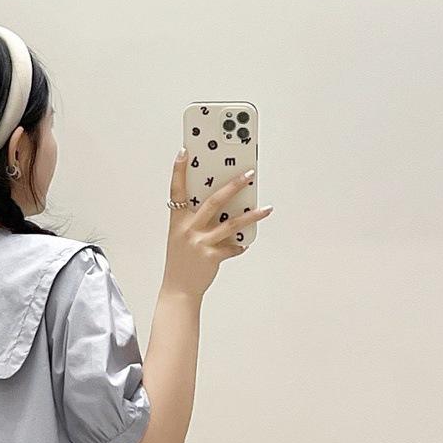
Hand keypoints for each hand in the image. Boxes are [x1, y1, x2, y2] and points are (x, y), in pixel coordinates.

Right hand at [162, 151, 272, 299]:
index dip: (179, 170)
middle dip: (233, 185)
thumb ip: (196, 220)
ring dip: (251, 215)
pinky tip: (246, 244)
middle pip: (214, 200)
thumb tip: (223, 206)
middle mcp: (188, 229)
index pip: (176, 190)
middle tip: (249, 174)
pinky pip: (232, 247)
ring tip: (266, 208)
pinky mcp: (211, 256)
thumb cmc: (181, 261)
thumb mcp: (181, 237)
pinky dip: (240, 245)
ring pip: (231, 224)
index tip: (185, 152)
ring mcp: (200, 242)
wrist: (178, 290)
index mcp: (178, 221)